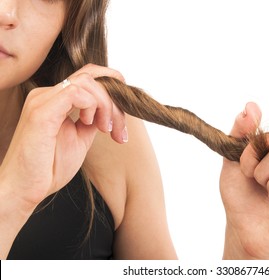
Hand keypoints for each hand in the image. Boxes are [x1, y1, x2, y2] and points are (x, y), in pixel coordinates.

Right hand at [0, 64, 125, 208]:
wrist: (24, 190)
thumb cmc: (48, 168)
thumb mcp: (80, 139)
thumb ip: (91, 121)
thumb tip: (108, 113)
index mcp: (55, 100)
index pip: (89, 78)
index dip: (112, 92)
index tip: (120, 121)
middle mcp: (47, 95)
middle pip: (92, 76)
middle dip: (114, 101)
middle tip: (118, 131)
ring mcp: (42, 100)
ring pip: (87, 81)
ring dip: (106, 105)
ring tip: (105, 129)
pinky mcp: (41, 112)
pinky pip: (75, 93)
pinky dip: (92, 106)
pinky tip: (89, 125)